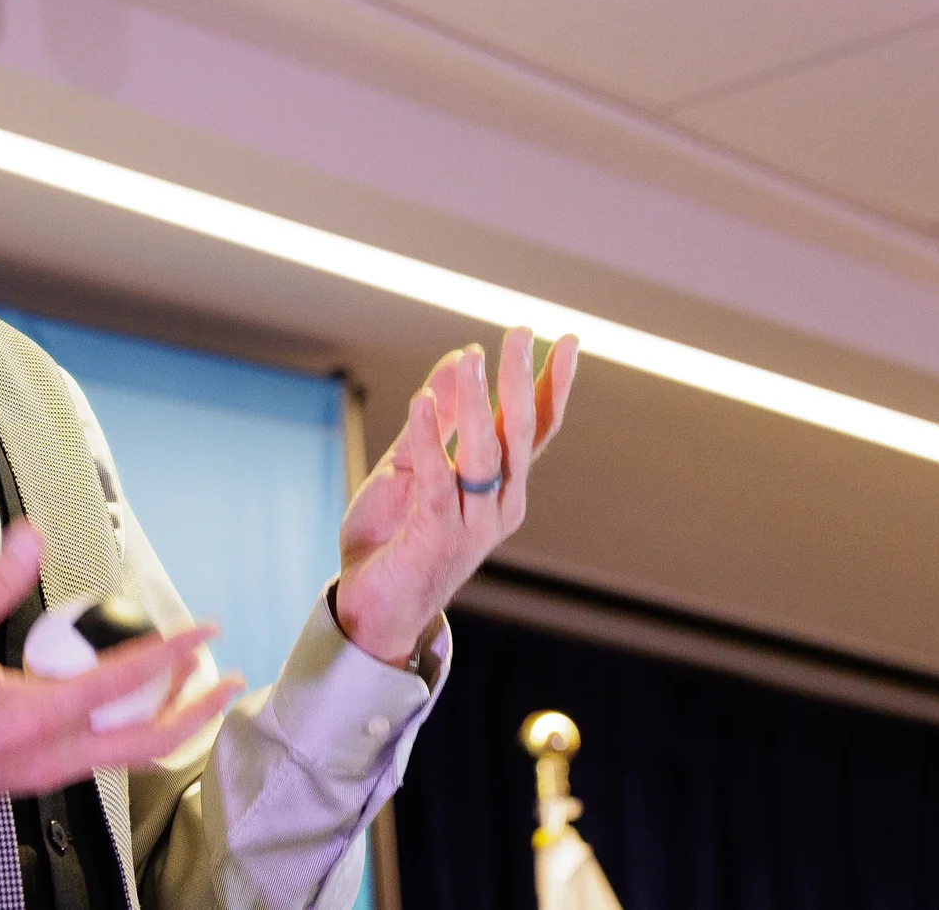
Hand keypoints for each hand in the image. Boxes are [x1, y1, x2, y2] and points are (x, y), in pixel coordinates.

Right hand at [0, 522, 244, 824]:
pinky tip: (132, 703)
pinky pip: (103, 758)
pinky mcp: (38, 781)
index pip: (124, 680)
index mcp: (34, 717)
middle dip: (197, 710)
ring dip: (169, 723)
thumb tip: (30, 536)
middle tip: (229, 678)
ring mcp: (48, 775)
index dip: (172, 650)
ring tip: (192, 686)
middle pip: (149, 742)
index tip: (204, 627)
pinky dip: (132, 731)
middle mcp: (52, 756)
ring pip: (129, 756)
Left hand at [333, 327, 578, 665]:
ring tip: (472, 359)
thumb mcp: (413, 463)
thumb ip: (436, 418)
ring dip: (476, 403)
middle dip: (520, 381)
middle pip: (519, 434)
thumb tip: (459, 358)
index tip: (568, 340)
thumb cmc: (395, 534)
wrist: (370, 604)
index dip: (553, 385)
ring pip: (485, 455)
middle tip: (520, 333)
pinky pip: (439, 482)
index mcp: (500, 486)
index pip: (535, 428)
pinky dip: (431, 440)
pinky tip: (421, 402)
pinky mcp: (439, 537)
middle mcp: (500, 504)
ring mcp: (475, 524)